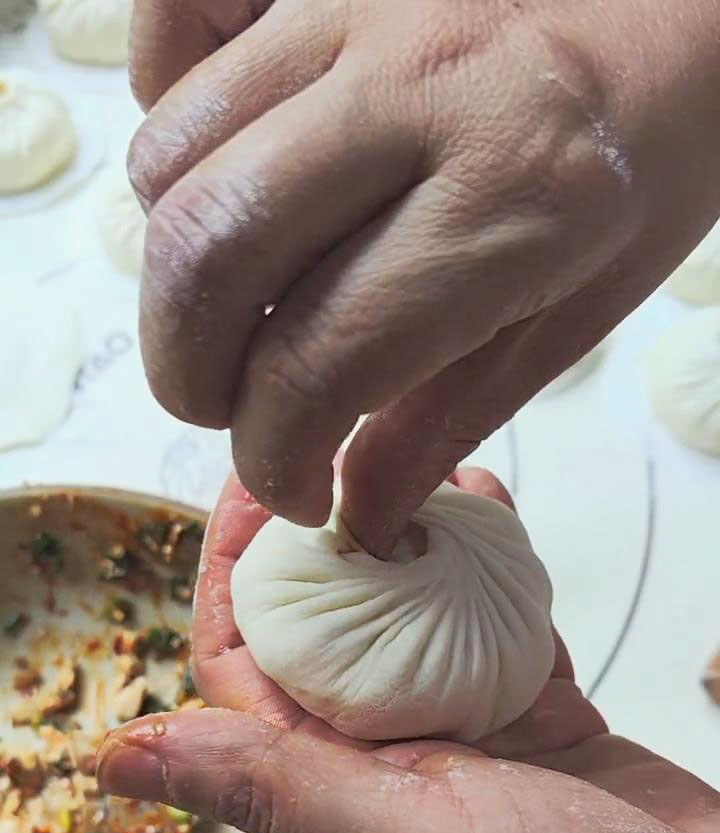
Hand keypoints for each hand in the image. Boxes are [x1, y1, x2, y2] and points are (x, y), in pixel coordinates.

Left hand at [98, 468, 719, 831]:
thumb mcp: (398, 825)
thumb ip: (272, 782)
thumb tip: (117, 754)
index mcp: (328, 771)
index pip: (242, 652)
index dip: (232, 564)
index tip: (249, 483)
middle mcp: (383, 740)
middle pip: (324, 608)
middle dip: (323, 523)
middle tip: (338, 446)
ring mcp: (459, 712)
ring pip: (408, 595)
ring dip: (406, 524)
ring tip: (412, 454)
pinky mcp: (530, 696)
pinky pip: (493, 603)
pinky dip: (489, 548)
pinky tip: (488, 496)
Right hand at [127, 0, 719, 552]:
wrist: (683, 10)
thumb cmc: (645, 163)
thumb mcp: (571, 315)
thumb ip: (444, 422)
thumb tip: (356, 519)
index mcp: (513, 196)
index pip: (318, 360)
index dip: (271, 456)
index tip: (289, 487)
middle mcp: (419, 86)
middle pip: (205, 256)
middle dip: (187, 375)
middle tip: (225, 409)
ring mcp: (351, 4)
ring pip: (167, 162)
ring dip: (178, 265)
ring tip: (244, 293)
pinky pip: (166, 37)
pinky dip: (166, 120)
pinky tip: (230, 169)